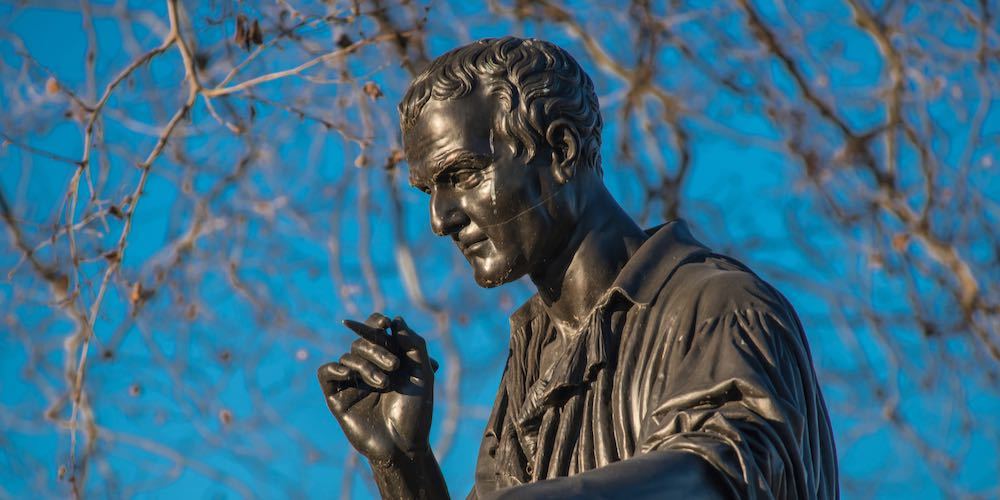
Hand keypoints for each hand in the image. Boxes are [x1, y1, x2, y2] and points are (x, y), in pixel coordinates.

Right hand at [317, 313, 435, 461]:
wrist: (404, 444)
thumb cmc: (416, 411)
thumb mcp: (422, 373)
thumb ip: (413, 344)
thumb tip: (396, 320)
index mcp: (388, 359)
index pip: (375, 331)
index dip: (376, 322)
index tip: (385, 322)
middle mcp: (369, 368)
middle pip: (362, 342)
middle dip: (378, 349)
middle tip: (395, 366)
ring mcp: (352, 382)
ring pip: (348, 356)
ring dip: (366, 365)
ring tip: (384, 383)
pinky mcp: (337, 397)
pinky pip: (326, 372)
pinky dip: (334, 367)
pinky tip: (346, 373)